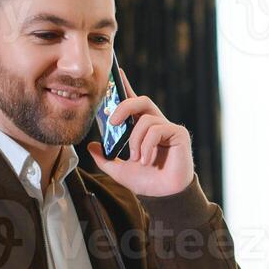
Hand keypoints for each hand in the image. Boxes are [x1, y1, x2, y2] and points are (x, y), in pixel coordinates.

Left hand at [86, 63, 194, 197]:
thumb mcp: (119, 170)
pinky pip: (155, 129)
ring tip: (137, 159)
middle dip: (123, 107)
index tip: (116, 72)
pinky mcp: (178, 133)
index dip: (126, 86)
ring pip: (144, 120)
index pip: (134, 103)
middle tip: (112, 123)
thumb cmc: (147, 183)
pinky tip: (148, 160)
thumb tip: (91, 146)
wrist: (165, 196)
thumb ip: (105, 159)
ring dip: (135, 141)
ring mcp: (168, 128)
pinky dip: (146, 146)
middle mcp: (156, 124)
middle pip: (140, 101)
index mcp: (143, 129)